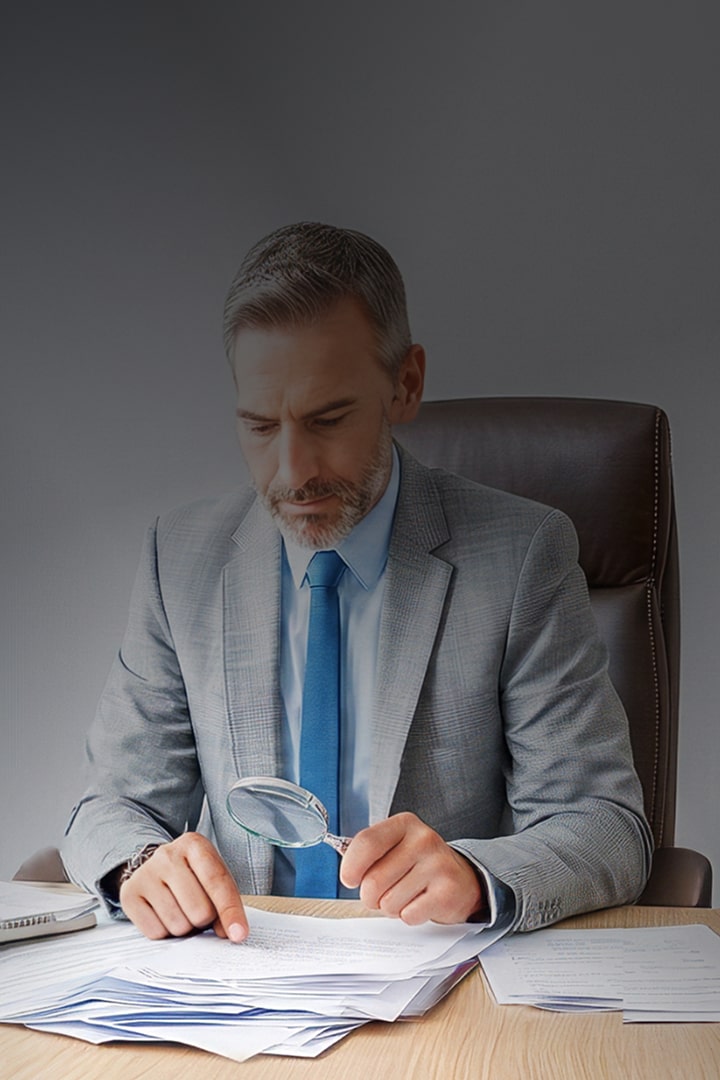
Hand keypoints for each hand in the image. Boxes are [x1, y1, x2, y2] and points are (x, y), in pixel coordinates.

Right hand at [118, 833, 248, 942]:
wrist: (156, 867)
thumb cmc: (191, 874)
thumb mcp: (212, 877)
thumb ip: (225, 901)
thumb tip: (231, 933)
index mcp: (194, 844)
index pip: (216, 881)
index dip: (230, 911)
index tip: (239, 934)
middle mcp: (167, 855)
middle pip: (198, 909)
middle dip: (204, 920)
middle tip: (198, 910)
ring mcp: (145, 874)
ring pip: (177, 924)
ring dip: (185, 927)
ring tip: (181, 910)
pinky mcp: (129, 894)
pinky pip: (155, 932)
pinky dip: (165, 932)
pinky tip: (163, 914)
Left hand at [339, 812, 485, 924]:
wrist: (461, 880)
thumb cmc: (419, 864)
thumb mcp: (395, 846)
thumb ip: (369, 852)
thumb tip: (346, 869)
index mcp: (404, 824)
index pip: (366, 842)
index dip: (351, 867)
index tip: (350, 879)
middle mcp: (422, 839)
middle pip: (373, 880)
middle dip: (371, 896)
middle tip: (383, 892)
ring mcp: (437, 865)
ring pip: (389, 902)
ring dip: (391, 907)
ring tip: (406, 895)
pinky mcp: (447, 891)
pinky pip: (408, 915)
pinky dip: (408, 916)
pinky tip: (420, 903)